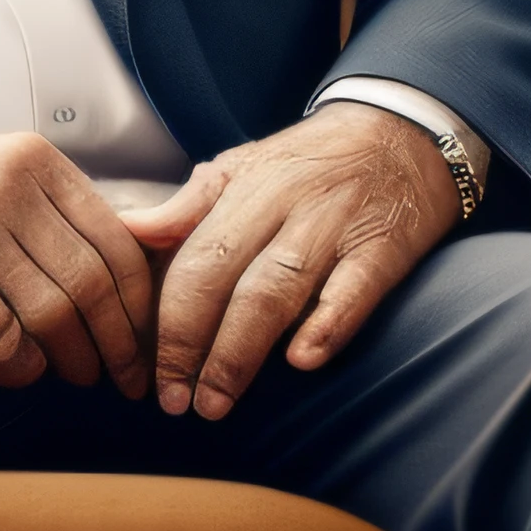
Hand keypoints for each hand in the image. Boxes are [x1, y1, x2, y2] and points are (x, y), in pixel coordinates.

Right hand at [0, 121, 156, 394]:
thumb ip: (48, 216)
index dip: (137, 303)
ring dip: (63, 360)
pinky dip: (9, 366)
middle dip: (113, 342)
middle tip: (115, 377)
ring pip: (47, 311)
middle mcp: (7, 181)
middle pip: (90, 280)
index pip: (117, 238)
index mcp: (33, 158)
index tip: (142, 343)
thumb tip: (120, 279)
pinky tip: (4, 369)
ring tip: (62, 376)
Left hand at [118, 102, 456, 419]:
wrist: (404, 128)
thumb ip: (188, 206)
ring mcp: (336, 224)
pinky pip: (354, 289)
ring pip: (277, 288)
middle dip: (189, 344)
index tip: (147, 372)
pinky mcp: (385, 247)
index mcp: (244, 184)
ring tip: (216, 402)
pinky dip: (327, 325)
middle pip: (223, 275)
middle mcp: (285, 202)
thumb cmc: (313, 160)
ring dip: (241, 351)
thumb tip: (126, 233)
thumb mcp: (245, 165)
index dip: (164, 320)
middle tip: (174, 401)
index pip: (191, 256)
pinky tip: (302, 360)